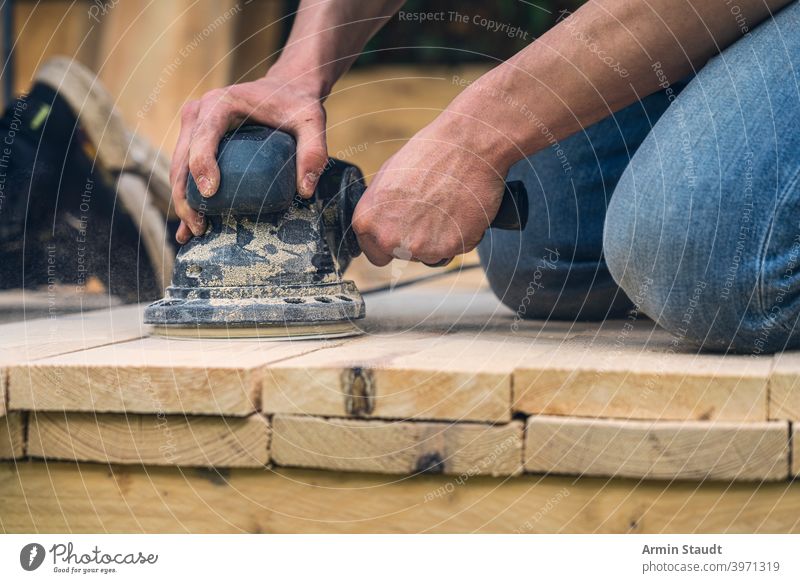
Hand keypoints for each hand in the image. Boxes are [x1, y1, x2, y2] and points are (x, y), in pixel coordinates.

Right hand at [171, 72, 328, 242]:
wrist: (284, 90)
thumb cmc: (295, 104)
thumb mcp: (311, 121)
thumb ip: (313, 150)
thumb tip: (305, 190)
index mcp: (221, 103)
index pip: (204, 136)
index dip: (202, 165)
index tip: (211, 194)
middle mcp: (200, 112)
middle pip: (182, 158)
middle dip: (187, 196)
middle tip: (201, 227)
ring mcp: (193, 126)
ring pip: (178, 168)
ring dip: (183, 201)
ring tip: (194, 232)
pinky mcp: (195, 140)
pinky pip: (184, 170)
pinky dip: (186, 197)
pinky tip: (188, 226)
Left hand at [352, 118, 509, 265]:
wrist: (466, 147)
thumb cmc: (429, 154)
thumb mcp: (387, 177)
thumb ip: (380, 210)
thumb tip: (382, 223)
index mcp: (368, 221)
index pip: (375, 254)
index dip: (390, 244)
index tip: (403, 233)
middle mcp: (389, 239)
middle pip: (404, 255)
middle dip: (415, 240)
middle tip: (430, 211)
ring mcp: (420, 246)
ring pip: (431, 255)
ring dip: (439, 239)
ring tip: (446, 206)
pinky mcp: (449, 248)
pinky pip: (456, 249)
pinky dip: (461, 235)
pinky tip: (460, 209)